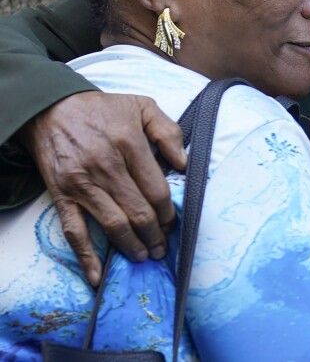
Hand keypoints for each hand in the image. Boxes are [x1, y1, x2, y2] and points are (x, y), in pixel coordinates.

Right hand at [22, 92, 184, 285]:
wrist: (51, 108)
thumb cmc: (102, 109)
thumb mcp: (142, 106)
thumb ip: (168, 131)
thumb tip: (184, 163)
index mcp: (130, 144)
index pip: (157, 190)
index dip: (168, 213)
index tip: (174, 223)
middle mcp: (106, 166)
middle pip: (139, 212)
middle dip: (155, 235)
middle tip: (163, 248)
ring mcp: (82, 184)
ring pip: (113, 225)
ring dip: (132, 246)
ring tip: (145, 257)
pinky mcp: (62, 195)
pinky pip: (75, 231)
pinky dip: (86, 256)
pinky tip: (98, 275)